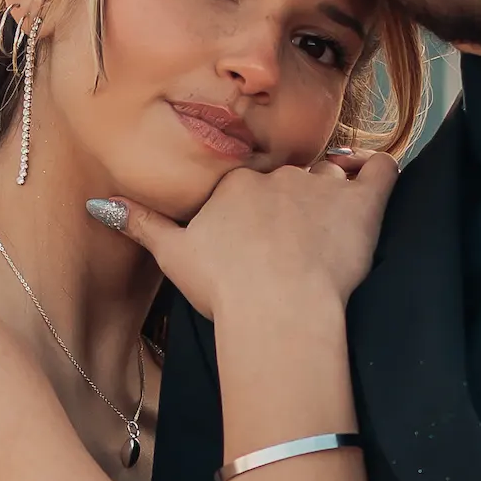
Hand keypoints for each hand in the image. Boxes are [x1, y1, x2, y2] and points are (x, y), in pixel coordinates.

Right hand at [115, 151, 395, 324]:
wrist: (276, 311)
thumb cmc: (225, 290)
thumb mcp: (173, 256)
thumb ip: (140, 224)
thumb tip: (98, 204)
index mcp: (234, 185)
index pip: (249, 182)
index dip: (256, 208)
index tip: (259, 237)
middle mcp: (278, 176)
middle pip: (289, 178)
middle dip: (293, 204)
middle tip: (296, 244)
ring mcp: (322, 187)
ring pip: (332, 173)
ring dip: (334, 191)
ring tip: (334, 225)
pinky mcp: (362, 205)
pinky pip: (381, 170)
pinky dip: (380, 168)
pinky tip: (374, 177)